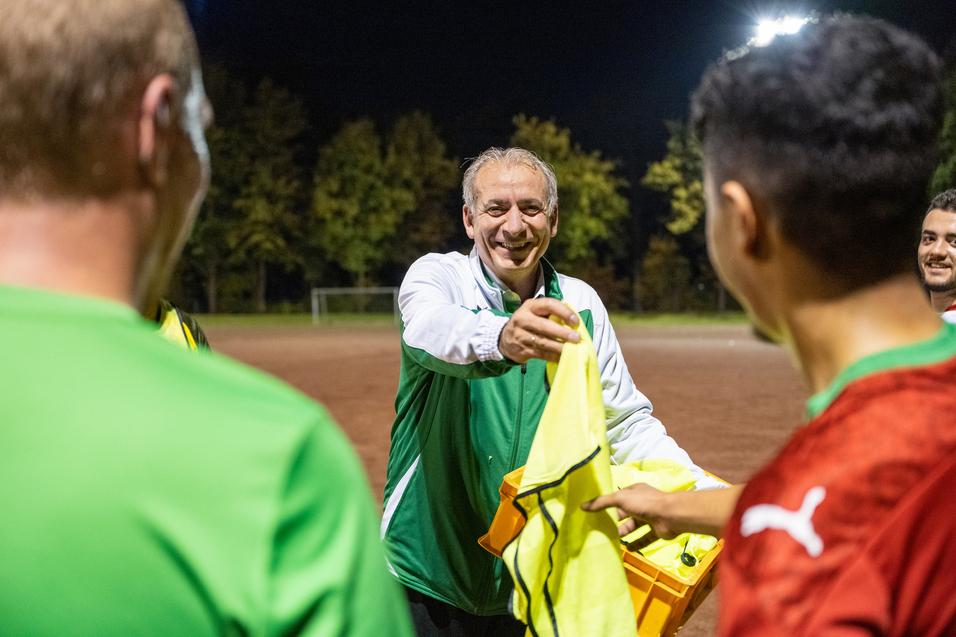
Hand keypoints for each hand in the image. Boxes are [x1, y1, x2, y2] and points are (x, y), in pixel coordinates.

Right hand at [498, 298, 579, 363]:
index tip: (575, 321)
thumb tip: (574, 322)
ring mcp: (520, 335)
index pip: (548, 305)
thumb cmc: (527, 322)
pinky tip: (563, 357)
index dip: (563, 312)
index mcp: (530, 306)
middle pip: (544, 326)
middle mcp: (523, 319)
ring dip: (559, 346)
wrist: (504, 338)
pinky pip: (541, 354)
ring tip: (572, 349)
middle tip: (576, 338)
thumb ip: (551, 313)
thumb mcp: (535, 312)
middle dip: (562, 332)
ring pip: (542, 342)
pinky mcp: (522, 350)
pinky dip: (553, 356)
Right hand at [583, 482, 742, 538]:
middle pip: (624, 513)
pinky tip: (627, 550)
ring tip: (611, 541)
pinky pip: (644, 539)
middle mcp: (641, 504)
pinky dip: (636, 544)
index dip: (607, 505)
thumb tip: (582, 506)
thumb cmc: (645, 503)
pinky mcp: (656, 531)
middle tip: (600, 530)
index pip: (617, 498)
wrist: (671, 515)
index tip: (595, 513)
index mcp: (634, 492)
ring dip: (624, 533)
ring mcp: (649, 518)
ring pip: (633, 527)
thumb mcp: (620, 499)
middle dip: (614, 521)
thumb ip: (602, 502)